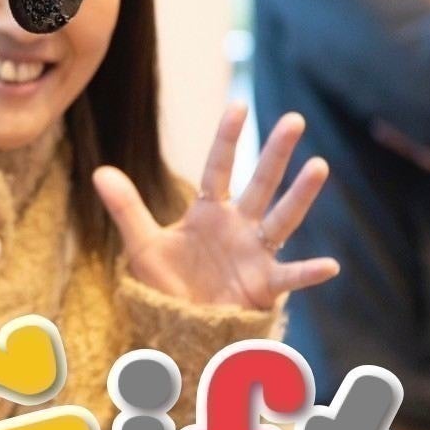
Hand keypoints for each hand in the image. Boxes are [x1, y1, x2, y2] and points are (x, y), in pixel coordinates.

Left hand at [93, 103, 338, 310]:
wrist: (182, 325)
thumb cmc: (167, 282)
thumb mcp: (143, 245)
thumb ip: (126, 208)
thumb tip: (100, 171)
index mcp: (209, 211)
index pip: (218, 168)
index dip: (227, 139)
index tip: (238, 105)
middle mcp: (238, 225)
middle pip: (259, 183)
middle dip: (275, 153)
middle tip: (293, 119)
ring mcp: (255, 253)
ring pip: (282, 218)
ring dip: (300, 194)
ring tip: (319, 165)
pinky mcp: (264, 285)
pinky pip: (290, 277)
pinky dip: (308, 272)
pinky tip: (330, 265)